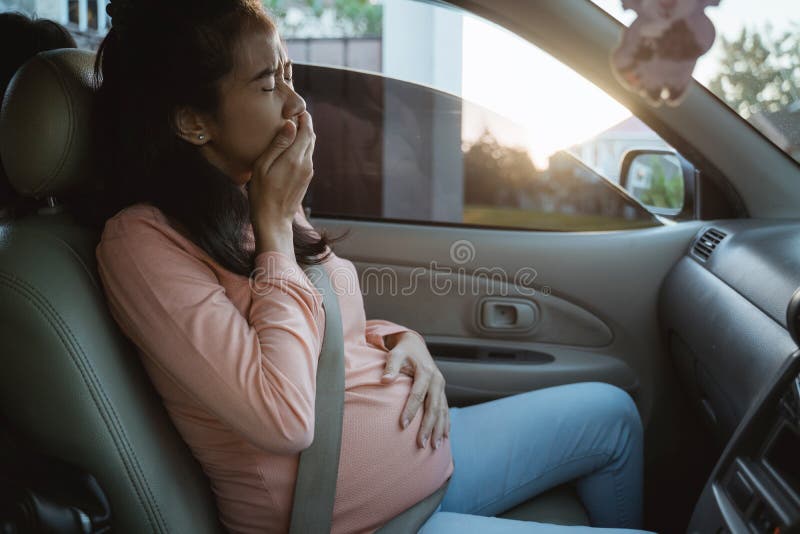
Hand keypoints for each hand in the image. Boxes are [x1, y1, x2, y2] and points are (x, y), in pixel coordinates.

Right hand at [249, 111, 315, 228]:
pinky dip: (302, 146)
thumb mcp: (263, 166)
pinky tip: (290, 146)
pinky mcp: (306, 178)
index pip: (306, 130)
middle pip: (311, 136)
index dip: (303, 116)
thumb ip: (278, 144)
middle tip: (293, 113)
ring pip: (311, 146)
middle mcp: (306, 163)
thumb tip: (291, 124)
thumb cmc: (262, 193)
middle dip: (305, 123)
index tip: (294, 108)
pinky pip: (308, 156)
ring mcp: (308, 172)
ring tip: (291, 126)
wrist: (274, 220)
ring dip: (304, 135)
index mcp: (295, 158)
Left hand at [381, 332, 449, 449]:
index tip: (403, 425)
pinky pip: (446, 409)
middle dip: (428, 427)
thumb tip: (385, 380)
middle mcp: (437, 380)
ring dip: (439, 429)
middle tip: (421, 444)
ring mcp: (441, 387)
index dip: (411, 410)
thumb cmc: (403, 352)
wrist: (415, 345)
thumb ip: (390, 366)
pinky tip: (445, 436)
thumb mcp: (395, 354)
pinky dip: (446, 423)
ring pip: (442, 411)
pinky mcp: (441, 391)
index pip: (418, 395)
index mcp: (425, 372)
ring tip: (435, 446)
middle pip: (433, 407)